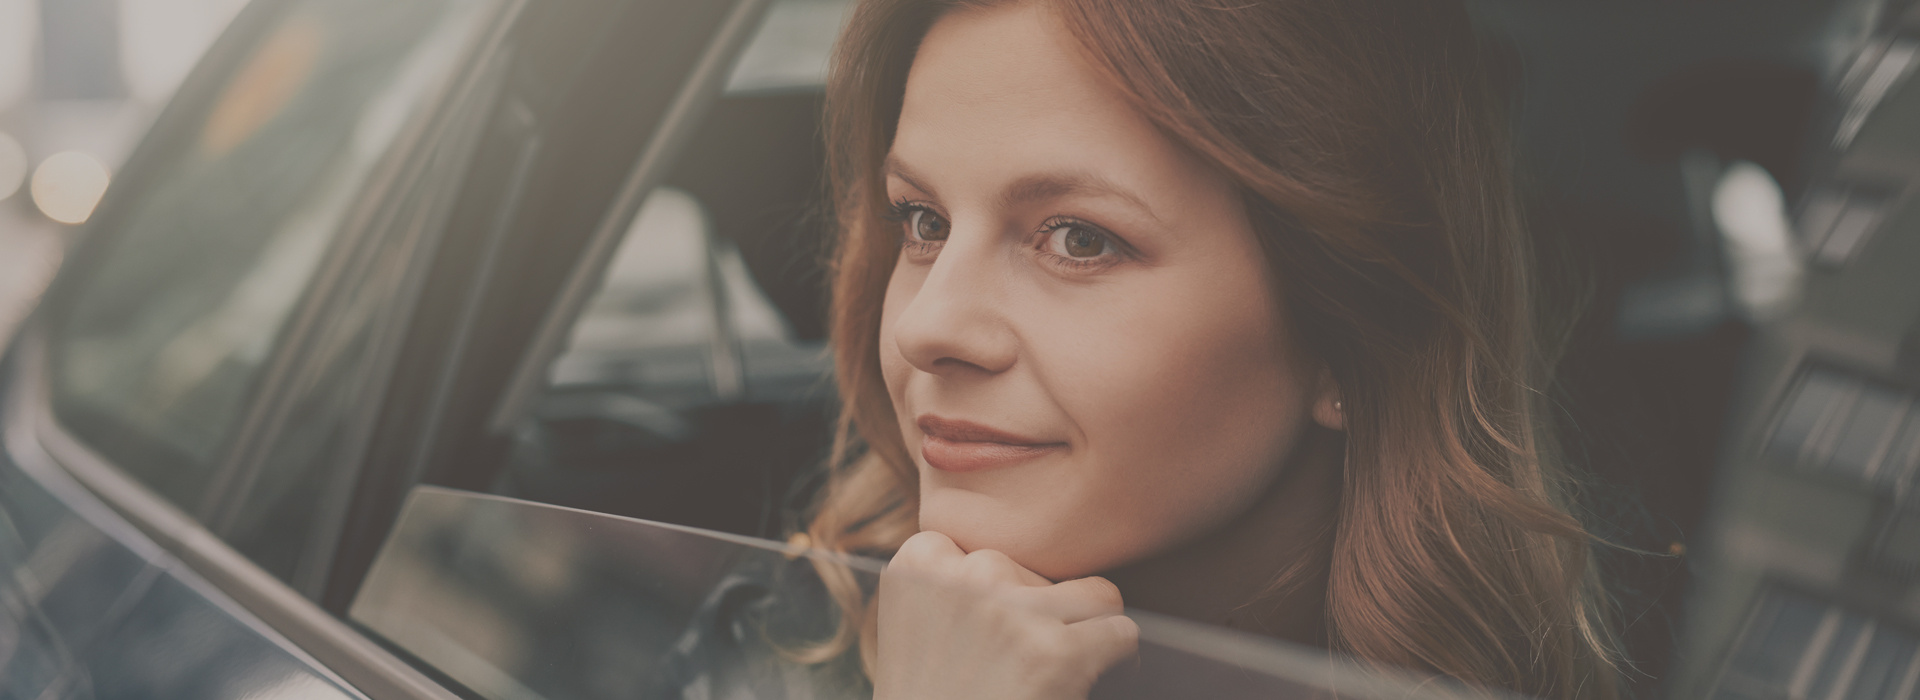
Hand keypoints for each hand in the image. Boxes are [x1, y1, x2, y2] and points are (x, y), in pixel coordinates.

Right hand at [873, 531, 1138, 699]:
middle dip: (1042, 614)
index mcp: (914, 567)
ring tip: (1076, 671)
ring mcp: (1009, 610)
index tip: (999, 633)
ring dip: (1087, 636)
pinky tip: (1103, 683)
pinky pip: (1120, 632)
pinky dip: (1121, 662)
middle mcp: (961, 577)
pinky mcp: (1054, 652)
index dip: (1000, 594)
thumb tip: (1021, 568)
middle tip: (1031, 667)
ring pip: (1091, 597)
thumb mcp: (915, 639)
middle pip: (1036, 572)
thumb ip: (952, 594)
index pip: (979, 547)